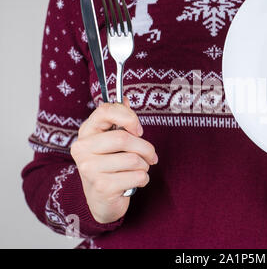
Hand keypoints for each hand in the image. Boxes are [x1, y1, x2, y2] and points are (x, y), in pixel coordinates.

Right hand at [70, 97, 157, 223]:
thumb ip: (119, 120)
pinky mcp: (102, 187)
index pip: (105, 110)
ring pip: (134, 159)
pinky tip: (135, 182)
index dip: (128, 117)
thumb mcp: (113, 142)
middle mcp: (82, 149)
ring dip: (145, 165)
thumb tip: (126, 99)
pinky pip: (137, 176)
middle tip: (151, 156)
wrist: (101, 201)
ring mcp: (89, 169)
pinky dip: (143, 179)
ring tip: (139, 170)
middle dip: (146, 148)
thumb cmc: (111, 166)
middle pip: (124, 138)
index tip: (138, 129)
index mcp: (86, 132)